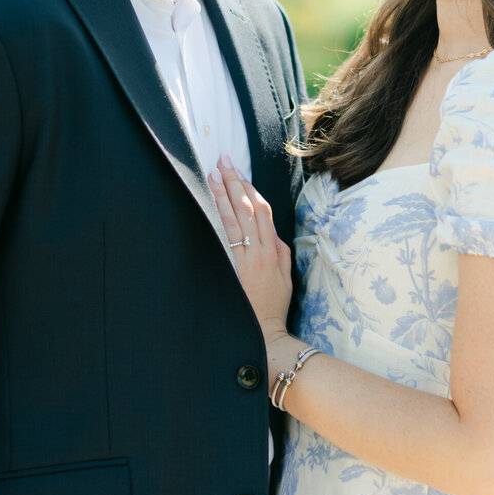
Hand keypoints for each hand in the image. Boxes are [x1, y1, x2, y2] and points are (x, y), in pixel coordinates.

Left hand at [210, 157, 292, 336]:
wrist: (266, 332)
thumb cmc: (274, 305)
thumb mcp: (285, 276)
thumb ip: (280, 252)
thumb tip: (272, 234)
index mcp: (273, 251)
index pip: (262, 211)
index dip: (250, 189)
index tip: (239, 171)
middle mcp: (258, 251)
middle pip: (246, 209)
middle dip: (234, 183)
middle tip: (222, 162)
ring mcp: (244, 260)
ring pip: (233, 220)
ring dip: (222, 195)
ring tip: (212, 176)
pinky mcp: (231, 270)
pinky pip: (223, 240)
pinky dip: (216, 220)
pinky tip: (207, 206)